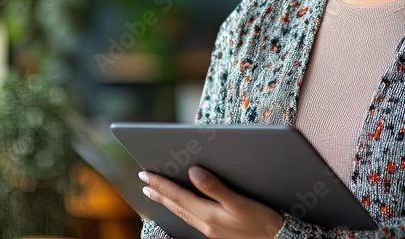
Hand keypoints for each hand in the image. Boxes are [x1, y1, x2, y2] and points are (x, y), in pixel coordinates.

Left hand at [140, 165, 283, 238]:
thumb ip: (215, 187)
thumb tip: (193, 172)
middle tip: (143, 181)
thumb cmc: (262, 223)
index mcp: (208, 215)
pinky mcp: (217, 233)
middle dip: (159, 192)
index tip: (144, 174)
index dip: (160, 184)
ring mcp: (210, 231)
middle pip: (175, 206)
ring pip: (181, 213)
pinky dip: (180, 210)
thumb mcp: (240, 203)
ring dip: (167, 201)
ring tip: (155, 193)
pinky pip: (190, 219)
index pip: (178, 196)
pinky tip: (180, 207)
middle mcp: (205, 224)